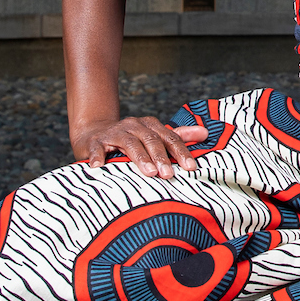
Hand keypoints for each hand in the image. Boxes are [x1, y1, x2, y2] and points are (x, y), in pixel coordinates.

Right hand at [70, 115, 208, 177]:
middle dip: (161, 157)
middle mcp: (133, 126)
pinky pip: (96, 148)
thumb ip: (178, 136)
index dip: (180, 151)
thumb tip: (205, 133)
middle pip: (150, 140)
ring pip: (129, 143)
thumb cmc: (130, 139)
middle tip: (169, 174)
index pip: (169, 137)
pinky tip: (99, 167)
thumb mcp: (154, 135)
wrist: (94, 133)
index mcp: (150, 126)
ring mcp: (114, 133)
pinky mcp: (95, 142)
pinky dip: (97, 156)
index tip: (190, 167)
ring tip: (149, 173)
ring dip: (139, 157)